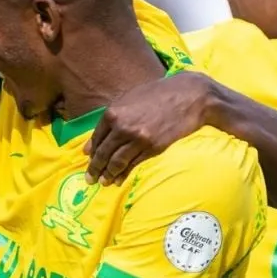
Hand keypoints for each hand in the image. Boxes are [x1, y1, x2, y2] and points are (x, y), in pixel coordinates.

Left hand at [86, 72, 219, 183]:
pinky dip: (123, 174)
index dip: (91, 153)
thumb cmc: (158, 95)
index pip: (96, 139)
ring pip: (116, 162)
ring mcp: (137, 139)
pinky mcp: (152, 148)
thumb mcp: (129, 100)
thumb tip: (91, 144)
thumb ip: (110, 119)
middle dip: (94, 168)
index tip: (88, 160)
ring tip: (103, 182)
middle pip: (103, 153)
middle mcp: (122, 127)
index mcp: (113, 113)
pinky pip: (132, 165)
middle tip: (90, 179)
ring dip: (107, 175)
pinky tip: (118, 180)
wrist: (188, 96)